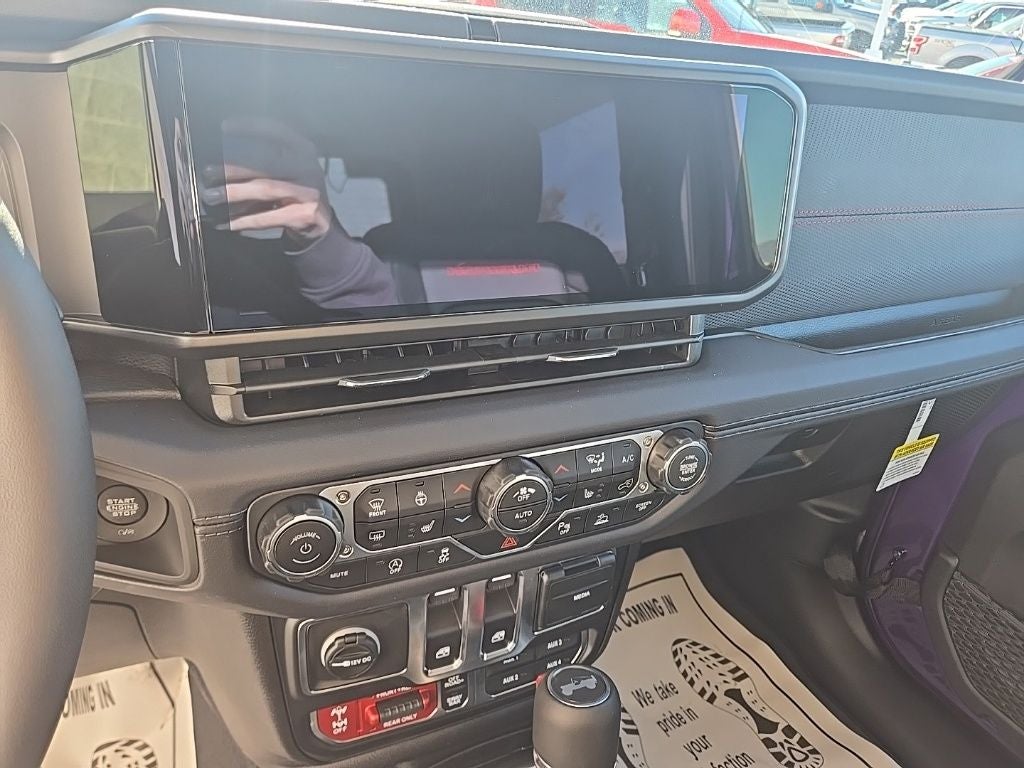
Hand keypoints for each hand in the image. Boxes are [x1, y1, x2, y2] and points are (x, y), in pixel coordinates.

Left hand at [201, 118, 333, 244]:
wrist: (321, 223)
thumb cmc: (294, 191)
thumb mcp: (287, 169)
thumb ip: (265, 159)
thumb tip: (222, 158)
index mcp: (303, 149)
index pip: (276, 130)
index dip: (250, 126)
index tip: (224, 126)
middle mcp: (308, 166)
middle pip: (265, 163)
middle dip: (233, 168)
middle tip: (207, 172)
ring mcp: (309, 191)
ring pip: (265, 189)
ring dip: (234, 192)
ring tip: (211, 196)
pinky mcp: (305, 214)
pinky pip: (269, 217)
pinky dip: (245, 221)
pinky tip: (227, 223)